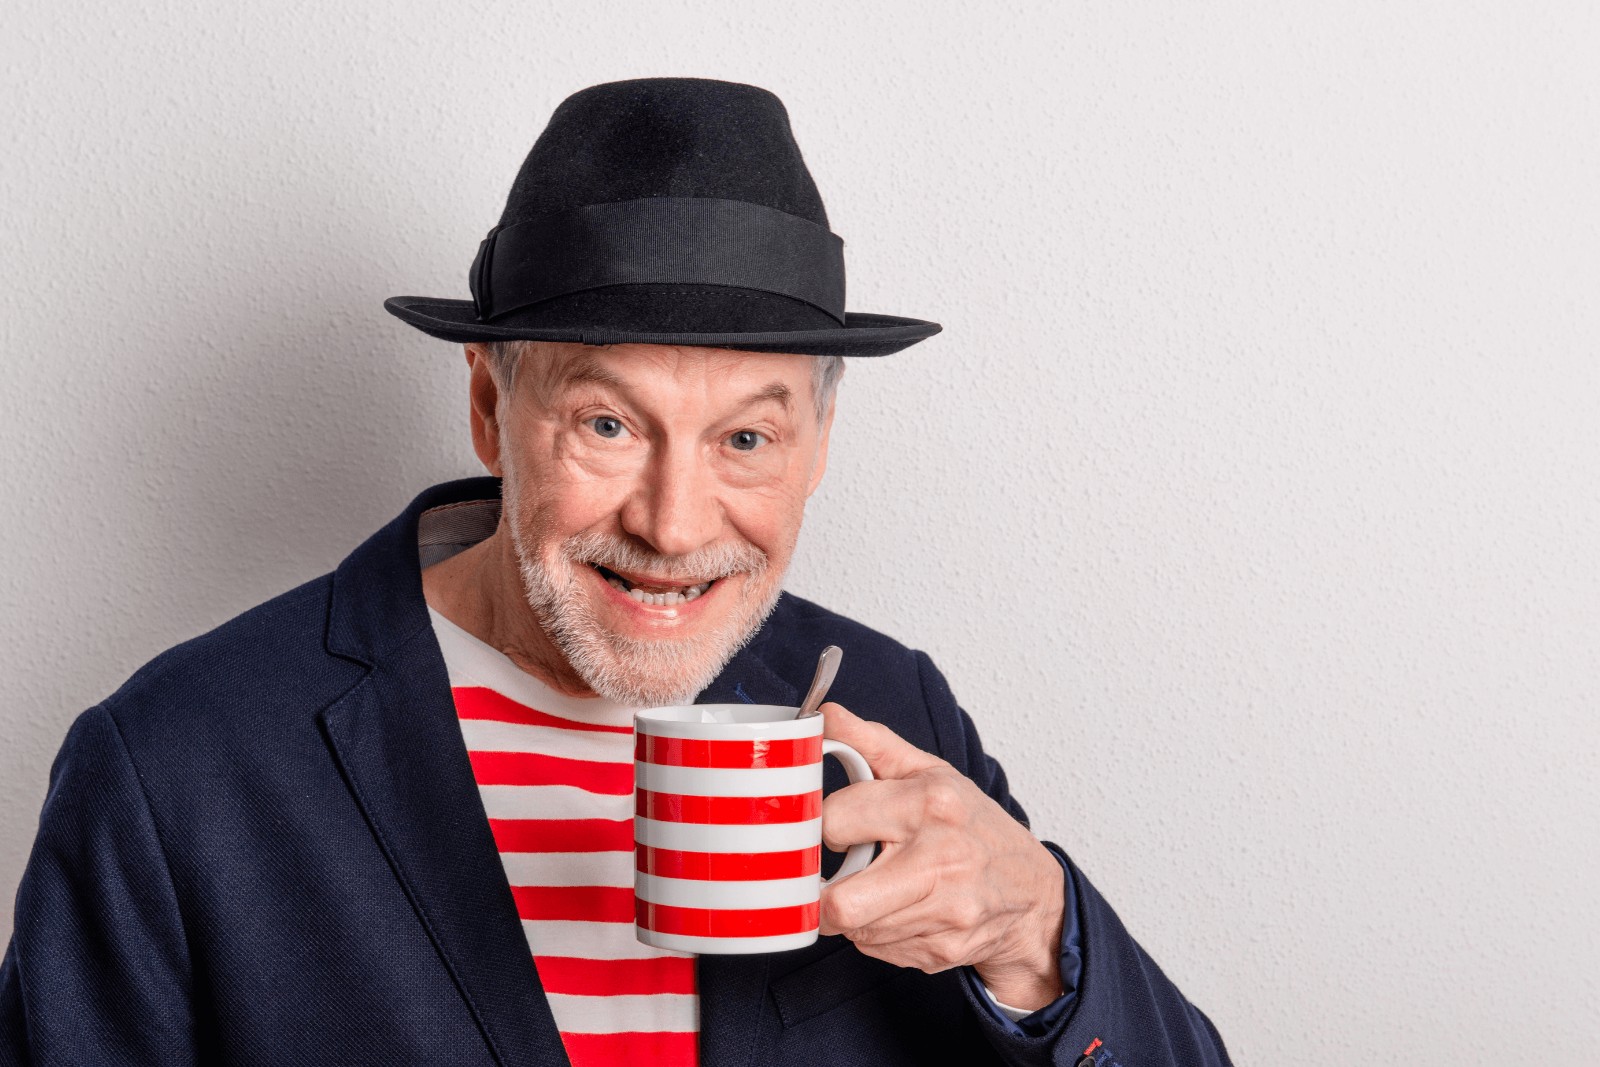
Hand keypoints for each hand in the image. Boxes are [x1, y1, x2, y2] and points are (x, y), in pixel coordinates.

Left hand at [817, 702, 1066, 1010]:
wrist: (1032, 894)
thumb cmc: (976, 828)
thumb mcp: (931, 773)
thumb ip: (873, 743)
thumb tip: (827, 717)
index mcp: (932, 804)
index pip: (836, 821)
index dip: (827, 825)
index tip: (843, 826)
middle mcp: (940, 859)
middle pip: (840, 903)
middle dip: (825, 893)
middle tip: (839, 874)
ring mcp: (944, 911)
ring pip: (854, 930)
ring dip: (855, 912)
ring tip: (881, 886)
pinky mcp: (942, 950)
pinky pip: (877, 949)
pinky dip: (878, 933)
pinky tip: (901, 910)